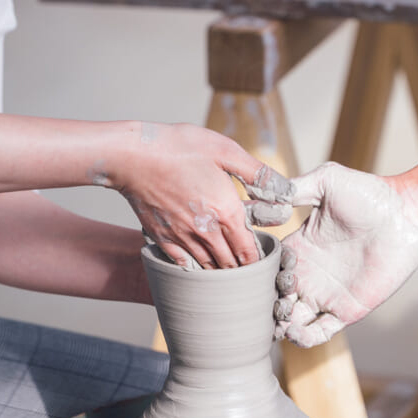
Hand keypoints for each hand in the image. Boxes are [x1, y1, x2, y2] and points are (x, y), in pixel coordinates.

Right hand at [111, 121, 292, 268]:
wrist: (132, 155)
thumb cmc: (178, 147)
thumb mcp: (225, 150)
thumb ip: (258, 172)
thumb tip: (286, 191)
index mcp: (226, 212)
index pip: (249, 252)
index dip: (258, 260)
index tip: (262, 259)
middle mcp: (206, 232)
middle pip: (231, 265)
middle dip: (242, 268)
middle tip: (248, 267)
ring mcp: (182, 238)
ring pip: (208, 268)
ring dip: (220, 270)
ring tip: (227, 268)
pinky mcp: (162, 238)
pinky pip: (184, 264)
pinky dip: (194, 267)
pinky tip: (198, 263)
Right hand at [273, 162, 417, 346]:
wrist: (404, 216)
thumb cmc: (369, 194)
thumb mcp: (326, 180)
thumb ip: (293, 188)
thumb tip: (257, 189)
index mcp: (300, 246)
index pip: (268, 265)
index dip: (258, 272)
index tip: (251, 271)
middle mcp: (310, 272)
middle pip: (274, 296)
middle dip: (264, 302)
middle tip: (261, 300)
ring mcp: (327, 293)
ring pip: (291, 319)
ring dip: (278, 323)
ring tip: (280, 315)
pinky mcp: (346, 310)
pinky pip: (318, 333)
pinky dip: (303, 338)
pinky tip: (295, 329)